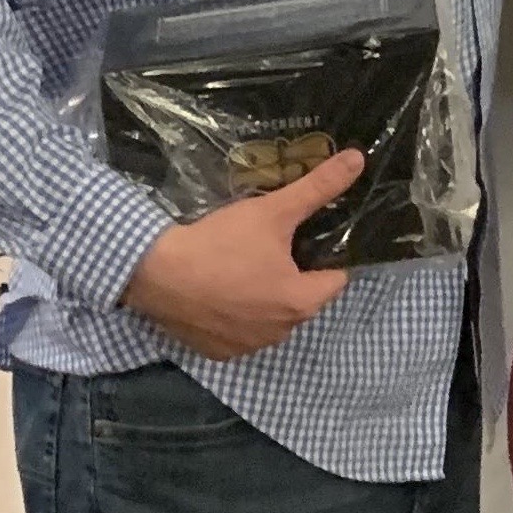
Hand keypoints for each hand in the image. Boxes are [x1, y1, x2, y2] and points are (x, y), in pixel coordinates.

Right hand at [119, 150, 359, 359]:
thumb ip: (318, 187)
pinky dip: (236, 316)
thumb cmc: (220, 243)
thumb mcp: (273, 211)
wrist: (154, 273)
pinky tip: (221, 291)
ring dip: (266, 299)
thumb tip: (358, 160)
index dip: (326, 256)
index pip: (335, 279)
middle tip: (271, 248)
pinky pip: (240, 332)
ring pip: (272, 317)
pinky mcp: (217, 352)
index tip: (308, 239)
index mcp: (302, 303)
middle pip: (304, 298)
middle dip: (295, 276)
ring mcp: (248, 347)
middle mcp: (281, 332)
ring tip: (245, 267)